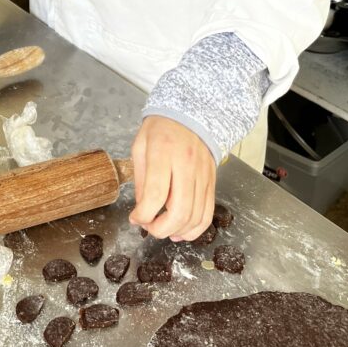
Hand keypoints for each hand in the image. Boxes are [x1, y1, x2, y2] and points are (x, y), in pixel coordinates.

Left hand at [129, 115, 216, 240]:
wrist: (192, 115)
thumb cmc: (161, 129)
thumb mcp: (140, 146)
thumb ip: (141, 178)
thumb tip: (142, 209)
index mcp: (163, 152)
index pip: (156, 193)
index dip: (144, 214)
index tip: (135, 218)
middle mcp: (186, 165)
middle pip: (179, 210)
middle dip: (161, 229)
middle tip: (149, 228)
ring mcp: (202, 175)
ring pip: (195, 216)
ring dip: (177, 231)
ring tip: (163, 230)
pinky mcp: (212, 183)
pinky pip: (207, 213)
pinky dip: (195, 229)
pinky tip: (181, 231)